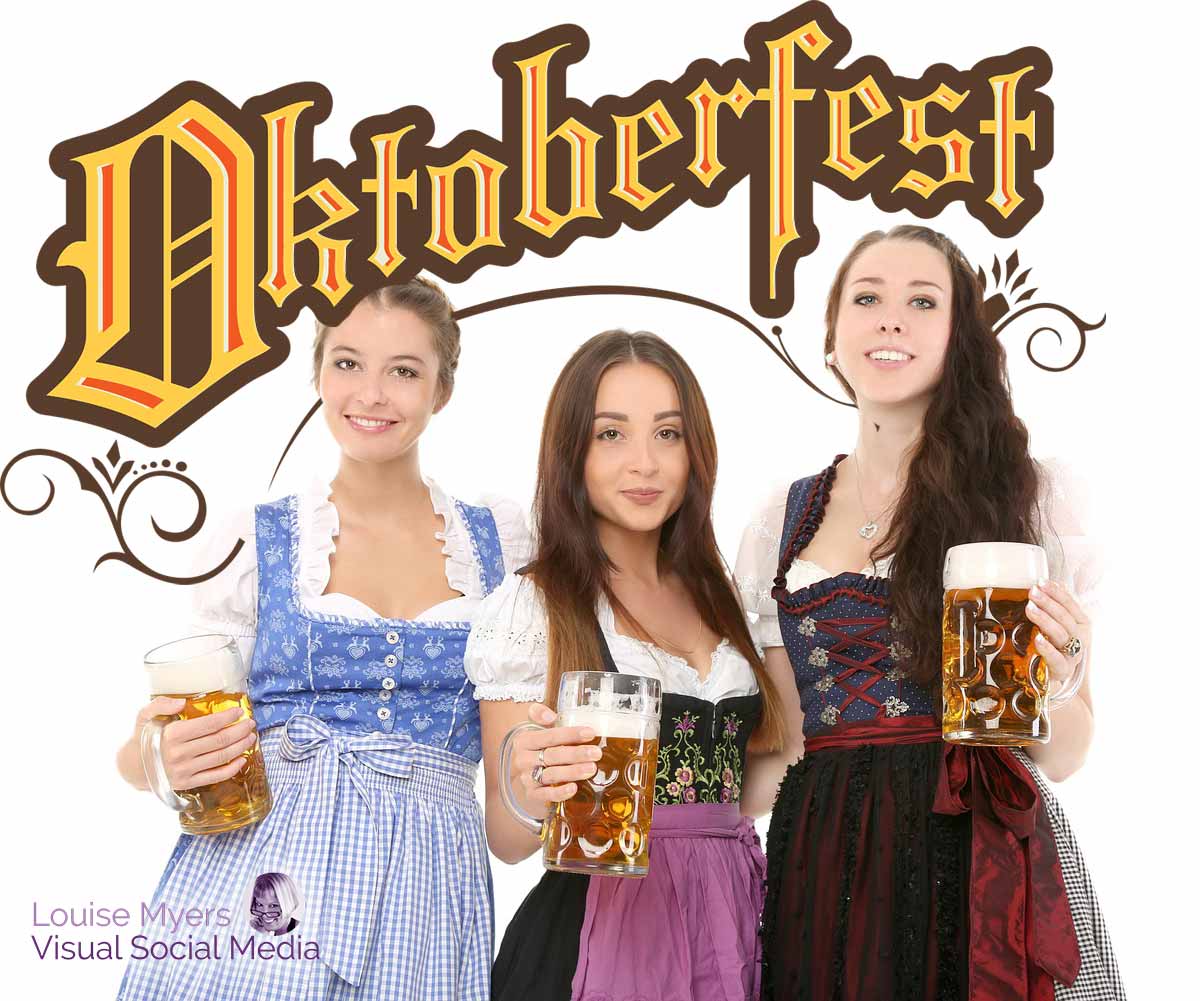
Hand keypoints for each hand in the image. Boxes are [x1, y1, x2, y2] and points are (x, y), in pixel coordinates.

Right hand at [134, 699, 257, 790]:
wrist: (133, 767)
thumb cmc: (144, 737)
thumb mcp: (145, 715)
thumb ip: (160, 704)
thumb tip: (182, 702)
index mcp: (172, 735)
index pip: (208, 724)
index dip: (227, 717)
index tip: (239, 711)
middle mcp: (179, 754)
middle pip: (219, 741)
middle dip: (239, 730)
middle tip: (250, 723)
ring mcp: (184, 771)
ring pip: (220, 757)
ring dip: (240, 746)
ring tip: (250, 737)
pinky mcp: (187, 784)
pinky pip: (215, 777)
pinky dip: (232, 769)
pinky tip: (243, 759)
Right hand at [508, 703, 600, 810]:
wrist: (522, 770)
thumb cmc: (536, 746)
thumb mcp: (534, 726)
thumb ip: (539, 714)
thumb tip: (550, 716)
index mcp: (524, 740)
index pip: (549, 736)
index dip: (570, 734)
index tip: (590, 733)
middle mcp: (523, 760)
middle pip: (552, 756)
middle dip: (576, 754)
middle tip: (596, 753)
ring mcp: (527, 778)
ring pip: (551, 775)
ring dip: (572, 772)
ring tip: (591, 768)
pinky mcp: (532, 794)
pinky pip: (545, 795)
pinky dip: (559, 793)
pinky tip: (573, 788)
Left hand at [1026, 580, 1090, 695]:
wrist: (1056, 677)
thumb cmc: (1056, 645)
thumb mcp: (1057, 625)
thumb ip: (1055, 607)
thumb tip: (1045, 584)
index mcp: (1081, 624)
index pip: (1070, 605)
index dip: (1057, 593)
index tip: (1041, 582)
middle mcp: (1080, 638)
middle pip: (1065, 618)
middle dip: (1048, 603)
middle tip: (1033, 592)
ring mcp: (1072, 655)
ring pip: (1061, 635)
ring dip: (1045, 620)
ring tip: (1030, 608)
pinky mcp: (1062, 670)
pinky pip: (1057, 659)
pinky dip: (1048, 648)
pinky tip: (1038, 638)